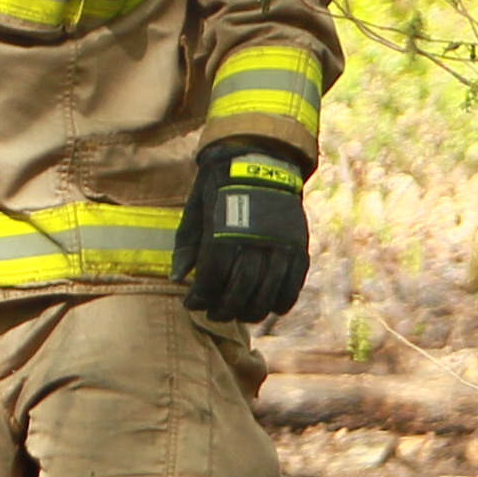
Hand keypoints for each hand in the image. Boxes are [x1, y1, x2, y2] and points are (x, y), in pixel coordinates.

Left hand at [178, 139, 310, 323]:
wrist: (258, 160)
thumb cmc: (218, 189)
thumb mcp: (194, 212)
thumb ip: (187, 247)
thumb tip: (179, 279)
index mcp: (225, 231)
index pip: (212, 277)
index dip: (201, 297)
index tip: (191, 304)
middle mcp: (255, 240)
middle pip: (241, 289)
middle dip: (224, 309)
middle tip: (214, 315)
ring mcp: (280, 244)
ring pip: (268, 291)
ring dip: (252, 311)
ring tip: (239, 315)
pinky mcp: (298, 245)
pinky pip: (294, 282)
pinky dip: (283, 300)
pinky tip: (271, 308)